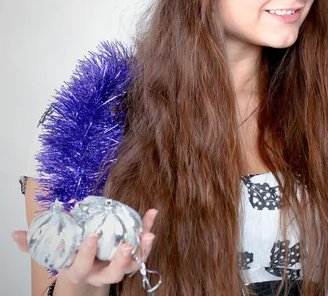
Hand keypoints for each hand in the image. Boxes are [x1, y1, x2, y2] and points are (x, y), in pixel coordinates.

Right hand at [12, 208, 157, 285]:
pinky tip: (153, 213)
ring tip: (149, 234)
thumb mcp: (53, 254)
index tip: (90, 237)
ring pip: (134, 264)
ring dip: (143, 249)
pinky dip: (148, 229)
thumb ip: (36, 245)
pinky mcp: (132, 256)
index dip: (87, 253)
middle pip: (114, 273)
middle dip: (121, 260)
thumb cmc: (70, 257)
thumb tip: (16, 235)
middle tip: (127, 245)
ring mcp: (119, 266)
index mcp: (81, 270)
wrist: (88, 272)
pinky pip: (143, 246)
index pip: (83, 265)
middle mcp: (102, 272)